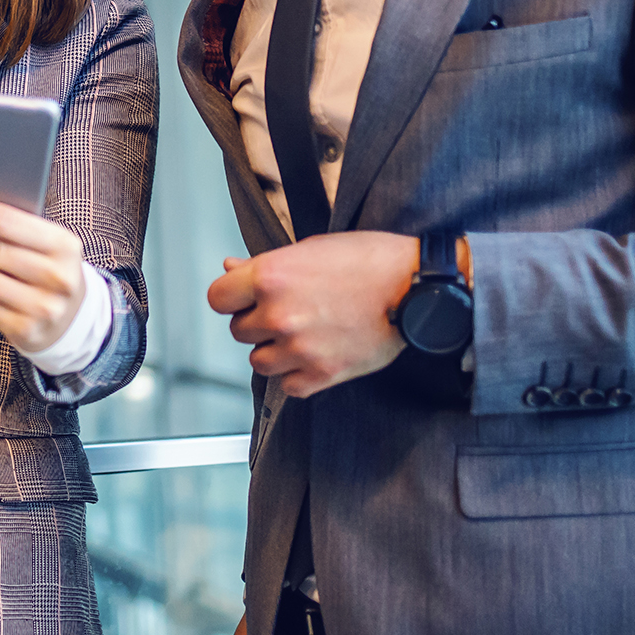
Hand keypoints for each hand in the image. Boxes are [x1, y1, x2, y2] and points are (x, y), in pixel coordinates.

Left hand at [205, 231, 418, 396]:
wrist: (417, 288)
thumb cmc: (370, 261)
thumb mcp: (310, 248)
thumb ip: (264, 265)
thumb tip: (230, 268)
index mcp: (271, 276)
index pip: (217, 298)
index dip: (232, 298)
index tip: (245, 298)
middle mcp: (279, 313)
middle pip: (239, 330)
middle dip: (258, 322)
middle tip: (288, 312)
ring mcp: (300, 347)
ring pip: (259, 361)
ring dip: (274, 351)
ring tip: (303, 334)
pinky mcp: (322, 374)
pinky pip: (288, 385)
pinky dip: (298, 374)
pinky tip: (314, 355)